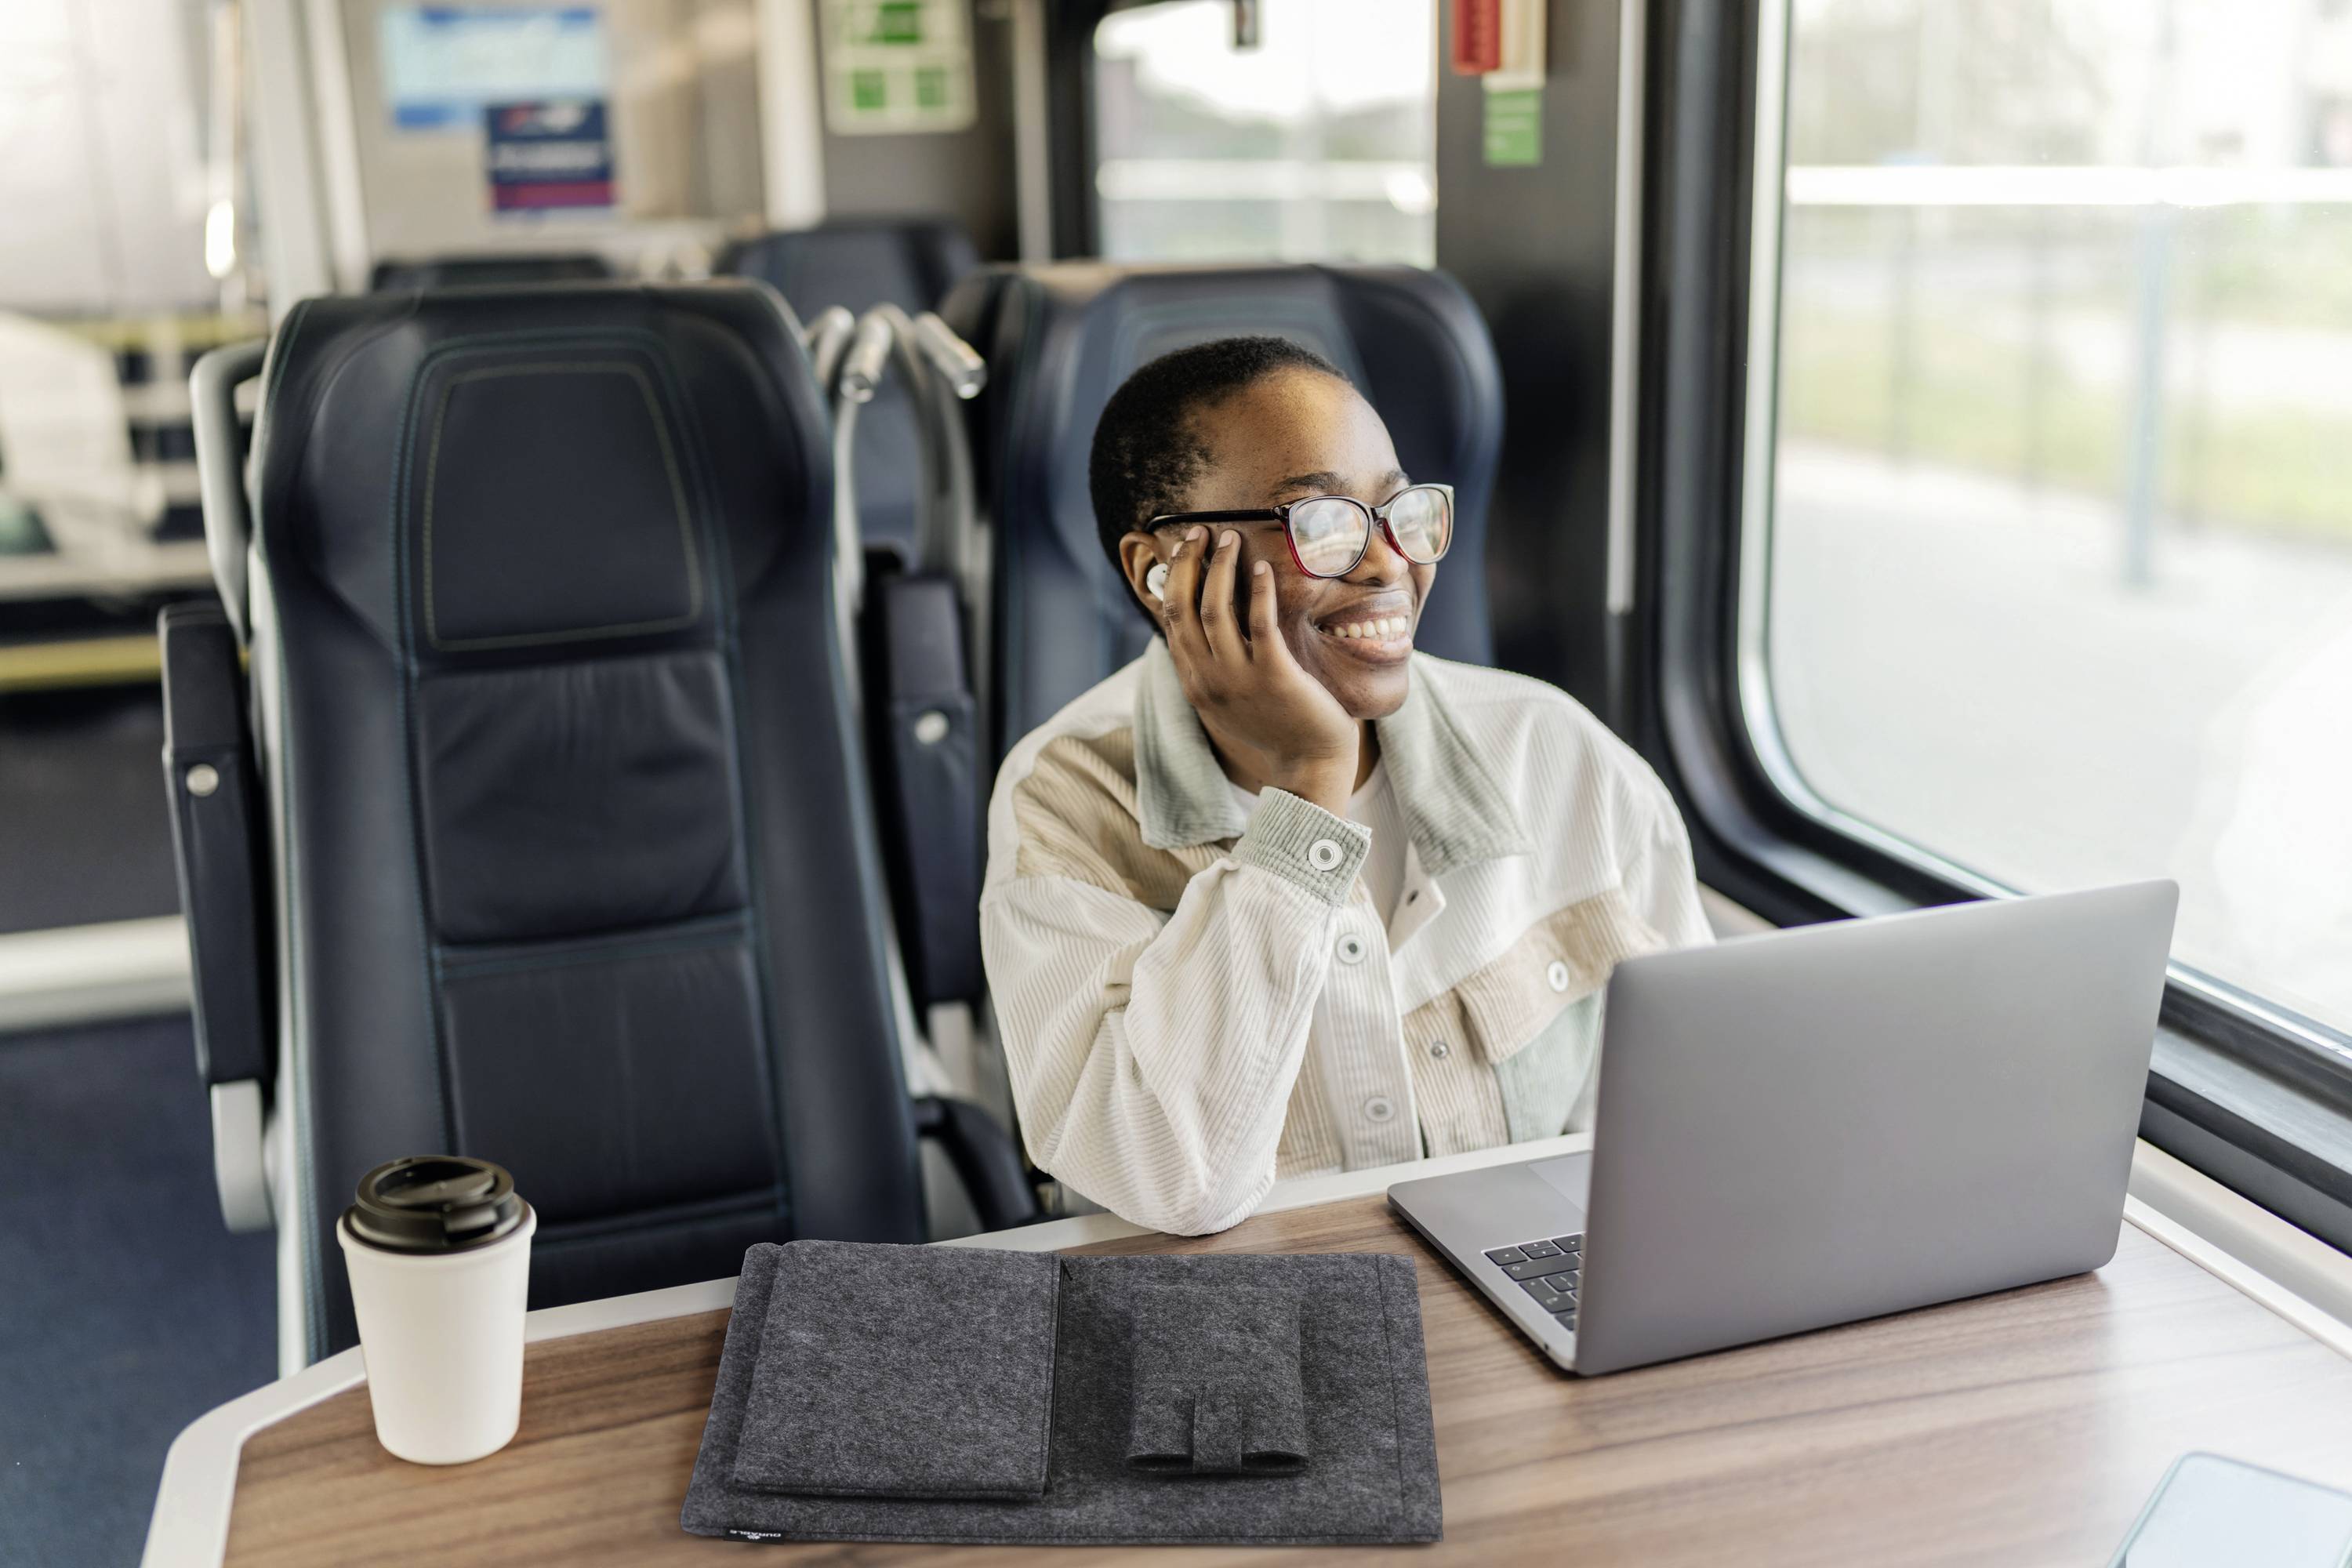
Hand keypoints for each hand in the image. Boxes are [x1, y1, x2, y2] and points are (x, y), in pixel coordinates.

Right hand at [1159, 526, 1358, 815]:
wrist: (1309, 764)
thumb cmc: (1277, 726)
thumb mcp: (1231, 699)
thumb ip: (1213, 666)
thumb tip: (1206, 626)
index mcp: (1195, 682)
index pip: (1172, 620)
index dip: (1175, 579)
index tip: (1185, 550)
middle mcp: (1208, 679)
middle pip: (1183, 608)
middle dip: (1187, 564)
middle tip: (1199, 533)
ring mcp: (1239, 679)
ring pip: (1215, 610)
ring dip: (1219, 568)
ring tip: (1230, 539)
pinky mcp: (1274, 676)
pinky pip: (1259, 623)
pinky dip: (1257, 591)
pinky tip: (1261, 568)